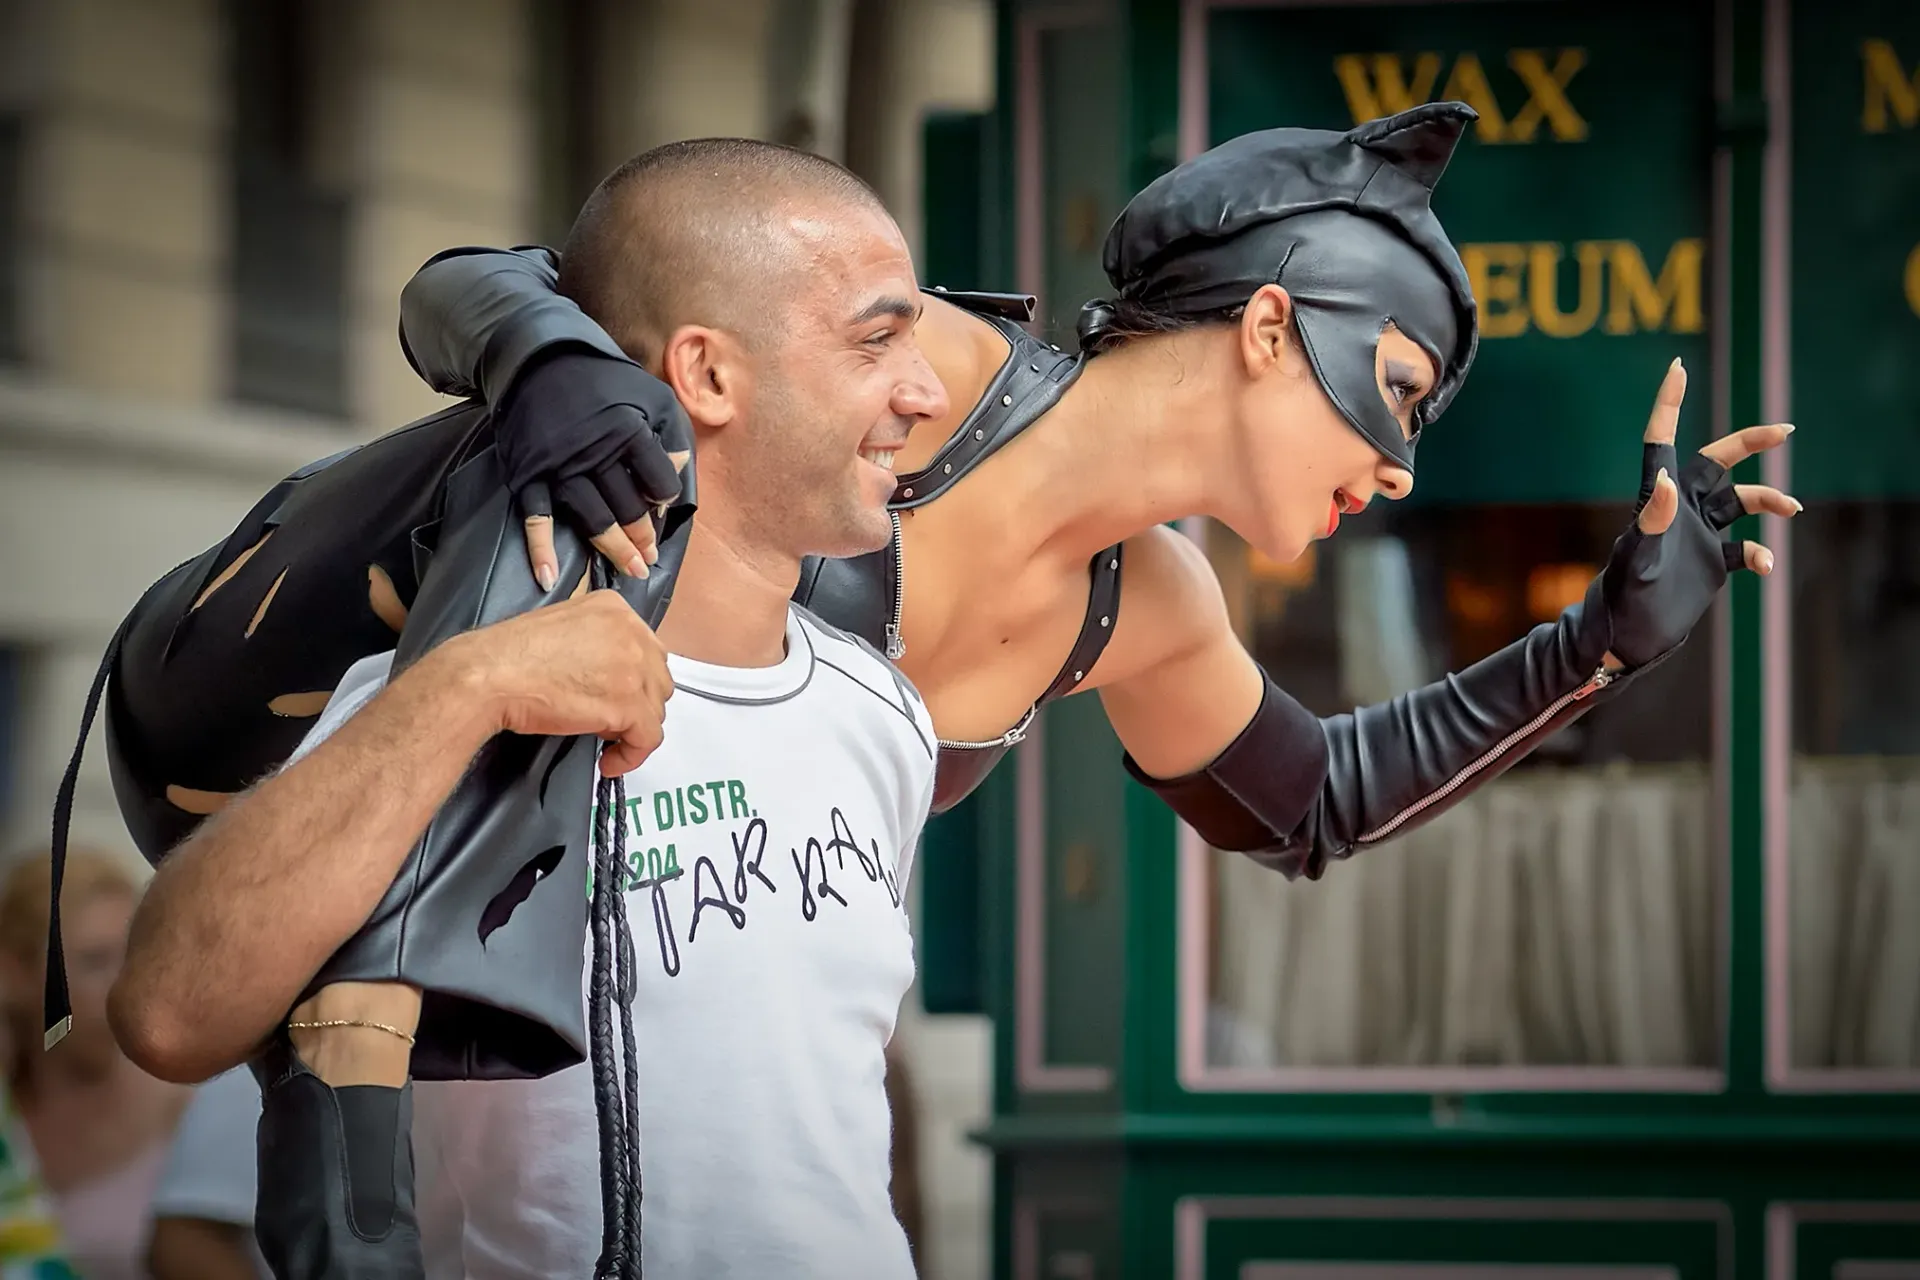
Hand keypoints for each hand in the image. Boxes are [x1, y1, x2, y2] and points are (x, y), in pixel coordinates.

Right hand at [447, 589, 674, 775]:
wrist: (490, 675)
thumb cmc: (510, 655)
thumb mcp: (565, 628)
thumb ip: (597, 642)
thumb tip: (611, 675)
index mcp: (615, 608)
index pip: (646, 649)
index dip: (633, 679)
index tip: (614, 696)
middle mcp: (631, 632)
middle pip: (657, 678)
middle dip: (637, 702)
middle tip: (608, 718)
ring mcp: (634, 667)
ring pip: (655, 708)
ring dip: (633, 728)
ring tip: (602, 739)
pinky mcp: (628, 704)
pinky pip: (648, 738)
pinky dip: (632, 755)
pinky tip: (609, 762)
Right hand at [496, 349, 694, 593]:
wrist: (538, 360)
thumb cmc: (604, 380)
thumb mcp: (651, 394)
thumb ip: (671, 433)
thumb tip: (680, 470)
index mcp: (629, 431)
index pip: (659, 482)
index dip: (666, 498)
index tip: (663, 505)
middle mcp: (595, 453)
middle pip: (628, 507)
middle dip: (644, 538)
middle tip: (650, 560)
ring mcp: (558, 466)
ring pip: (592, 518)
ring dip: (613, 550)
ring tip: (630, 571)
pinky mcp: (528, 474)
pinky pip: (536, 517)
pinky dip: (540, 548)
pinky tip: (548, 577)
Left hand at [1590, 359, 1798, 669]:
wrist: (1625, 641)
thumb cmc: (1622, 600)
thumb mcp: (1637, 559)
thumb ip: (1652, 520)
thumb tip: (1669, 481)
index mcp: (1655, 499)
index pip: (1662, 440)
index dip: (1670, 404)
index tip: (1678, 367)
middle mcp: (1679, 510)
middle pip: (1717, 462)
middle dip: (1749, 443)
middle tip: (1785, 430)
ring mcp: (1697, 535)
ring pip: (1740, 501)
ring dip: (1768, 499)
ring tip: (1792, 510)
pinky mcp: (1712, 562)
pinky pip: (1746, 546)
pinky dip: (1762, 551)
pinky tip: (1765, 566)